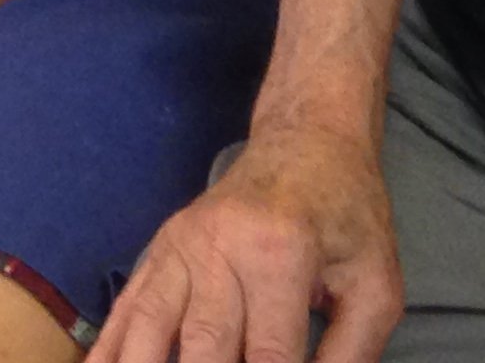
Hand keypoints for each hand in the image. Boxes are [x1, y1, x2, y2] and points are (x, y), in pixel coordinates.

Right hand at [90, 121, 401, 362]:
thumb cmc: (347, 217)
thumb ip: (350, 354)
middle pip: (203, 349)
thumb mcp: (375, 285)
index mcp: (279, 254)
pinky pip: (127, 307)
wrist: (306, 143)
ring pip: (150, 329)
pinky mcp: (159, 249)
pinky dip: (109, 348)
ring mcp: (179, 247)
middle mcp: (218, 248)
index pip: (269, 356)